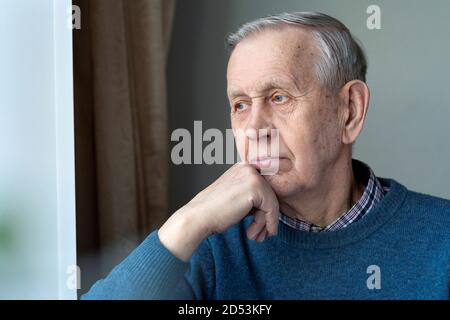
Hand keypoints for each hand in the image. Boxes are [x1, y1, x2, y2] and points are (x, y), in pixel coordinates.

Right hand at [158, 163, 279, 260]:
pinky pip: (272, 208)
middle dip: (266, 217)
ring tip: (256, 236)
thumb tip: (272, 209)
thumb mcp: (236, 199)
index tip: (263, 226)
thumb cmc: (213, 212)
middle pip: (270, 195)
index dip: (265, 208)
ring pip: (272, 202)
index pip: (265, 188)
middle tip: (261, 234)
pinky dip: (269, 223)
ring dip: (265, 223)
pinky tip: (257, 233)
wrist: (198, 218)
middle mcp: (248, 168)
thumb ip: (252, 197)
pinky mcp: (255, 187)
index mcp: (242, 168)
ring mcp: (252, 176)